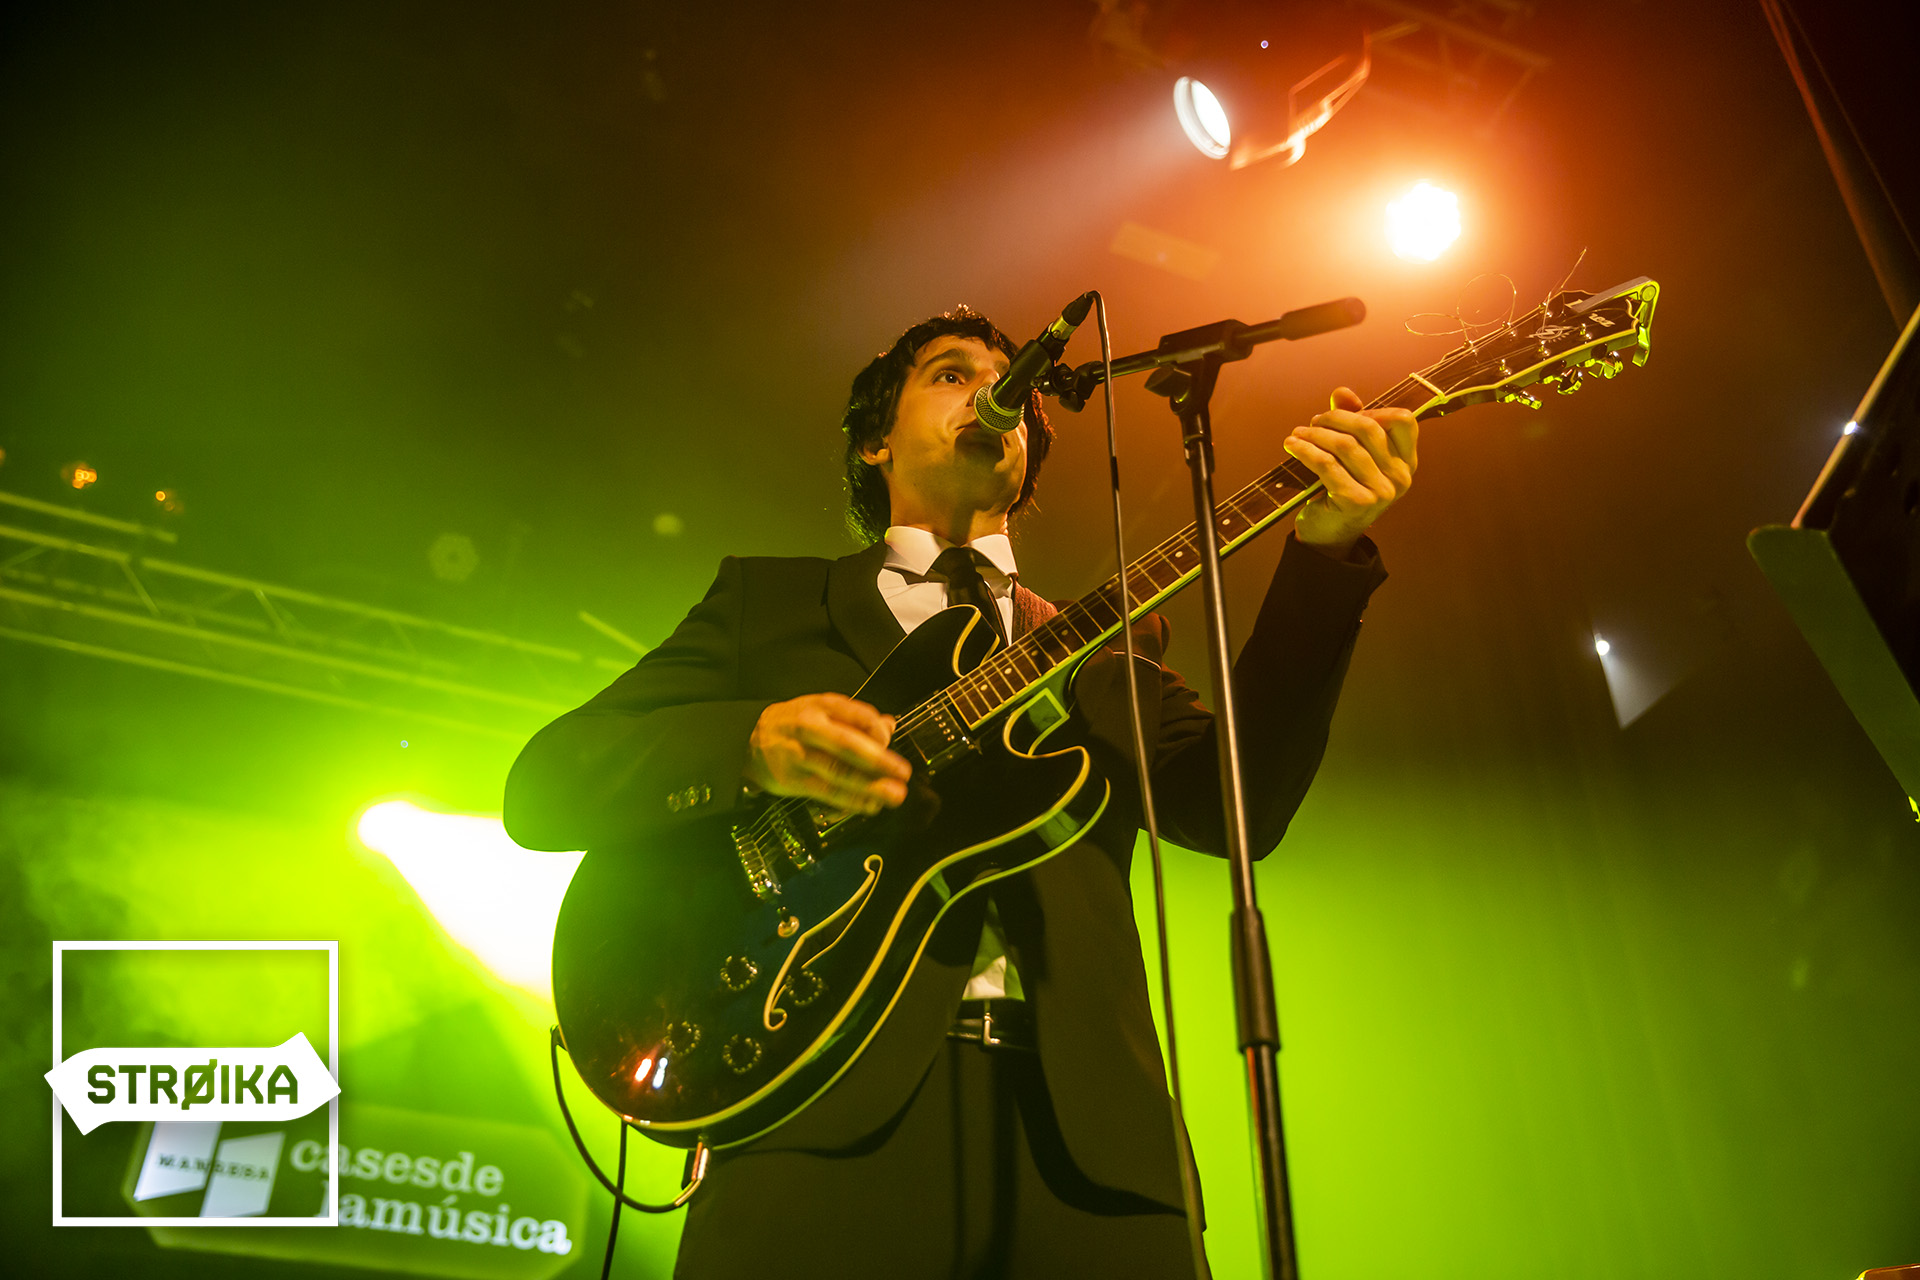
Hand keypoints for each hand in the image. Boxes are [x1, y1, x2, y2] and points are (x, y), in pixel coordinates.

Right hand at [745, 693, 910, 817]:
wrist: (749, 740)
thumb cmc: (796, 723)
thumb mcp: (823, 710)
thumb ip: (856, 718)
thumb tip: (890, 725)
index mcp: (821, 706)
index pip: (857, 715)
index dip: (878, 731)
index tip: (890, 742)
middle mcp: (809, 729)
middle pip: (847, 745)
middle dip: (879, 761)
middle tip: (903, 773)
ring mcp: (798, 756)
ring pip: (838, 773)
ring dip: (869, 786)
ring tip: (894, 795)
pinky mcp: (791, 781)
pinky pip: (826, 793)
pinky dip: (850, 801)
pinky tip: (869, 805)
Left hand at [1283, 386, 1417, 556]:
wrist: (1330, 534)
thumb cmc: (1342, 488)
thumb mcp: (1351, 454)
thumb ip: (1352, 421)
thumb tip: (1342, 392)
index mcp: (1407, 462)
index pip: (1404, 421)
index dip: (1373, 411)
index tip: (1346, 417)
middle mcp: (1400, 477)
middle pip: (1369, 428)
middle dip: (1336, 418)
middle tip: (1314, 421)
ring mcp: (1381, 491)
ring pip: (1345, 445)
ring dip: (1316, 434)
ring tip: (1298, 433)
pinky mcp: (1356, 502)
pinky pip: (1327, 464)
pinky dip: (1305, 450)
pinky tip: (1292, 445)